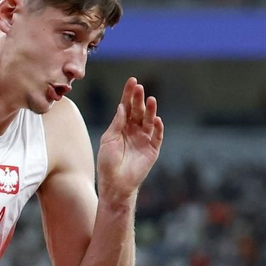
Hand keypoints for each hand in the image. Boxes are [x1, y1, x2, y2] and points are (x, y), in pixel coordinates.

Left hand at [96, 77, 163, 197]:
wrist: (115, 184)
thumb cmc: (107, 163)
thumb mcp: (108, 140)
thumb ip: (116, 124)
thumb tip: (121, 106)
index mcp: (121, 126)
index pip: (126, 106)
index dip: (128, 94)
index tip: (132, 81)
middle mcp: (133, 130)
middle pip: (138, 111)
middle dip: (139, 99)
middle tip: (139, 88)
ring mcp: (144, 139)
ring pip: (148, 121)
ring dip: (150, 110)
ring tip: (151, 100)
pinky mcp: (152, 150)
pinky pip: (157, 136)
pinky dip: (158, 128)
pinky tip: (156, 119)